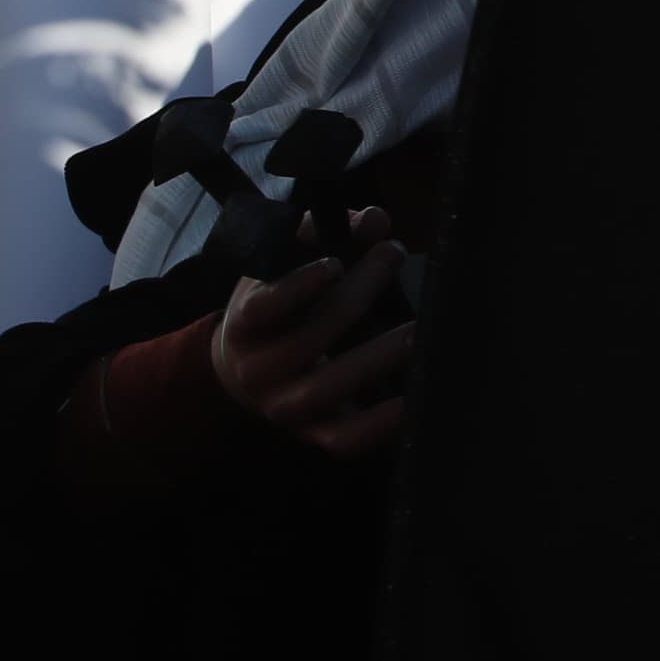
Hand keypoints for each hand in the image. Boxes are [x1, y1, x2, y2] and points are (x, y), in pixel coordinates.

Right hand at [212, 207, 414, 458]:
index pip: (262, 309)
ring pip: (326, 390)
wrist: (244, 372)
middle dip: (357, 296)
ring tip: (416, 330)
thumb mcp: (281, 268)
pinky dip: (376, 425)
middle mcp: (258, 370)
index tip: (335, 263)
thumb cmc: (274, 309)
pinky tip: (409, 400)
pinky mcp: (312, 435)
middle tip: (394, 256)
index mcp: (243, 325)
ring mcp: (283, 407)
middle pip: (308, 341)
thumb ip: (323, 236)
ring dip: (375, 358)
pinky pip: (343, 440)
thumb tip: (375, 220)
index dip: (296, 288)